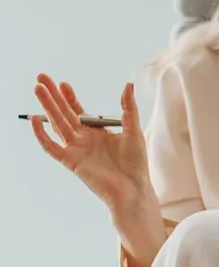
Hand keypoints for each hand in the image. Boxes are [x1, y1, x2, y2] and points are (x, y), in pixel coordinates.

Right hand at [29, 75, 165, 266]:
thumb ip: (129, 109)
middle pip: (64, 113)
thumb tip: (127, 85)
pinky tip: (36, 120)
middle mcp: (83, 139)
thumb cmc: (135, 164)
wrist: (133, 189)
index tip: (64, 83)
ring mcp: (76, 150)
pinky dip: (42, 134)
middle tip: (42, 77)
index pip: (79, 111)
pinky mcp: (71, 162)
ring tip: (38, 89)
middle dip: (53, 96)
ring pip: (57, 124)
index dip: (70, 97)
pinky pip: (52, 147)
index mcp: (97, 132)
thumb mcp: (134, 131)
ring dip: (47, 107)